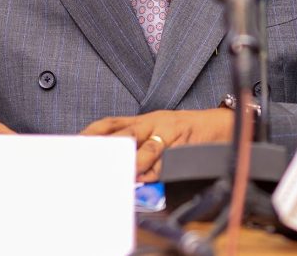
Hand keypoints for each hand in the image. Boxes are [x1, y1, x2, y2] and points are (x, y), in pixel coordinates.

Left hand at [80, 109, 233, 181]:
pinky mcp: (182, 141)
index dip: (92, 132)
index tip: (78, 144)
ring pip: (144, 144)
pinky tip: (146, 176)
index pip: (111, 123)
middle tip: (94, 159)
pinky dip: (155, 168)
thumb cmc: (184, 133)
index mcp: (141, 120)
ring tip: (122, 171)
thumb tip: (121, 170)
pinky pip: (166, 156)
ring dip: (133, 160)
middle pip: (124, 132)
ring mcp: (167, 131)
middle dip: (108, 147)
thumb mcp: (157, 134)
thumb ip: (139, 149)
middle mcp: (151, 122)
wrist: (218, 125)